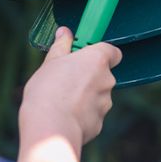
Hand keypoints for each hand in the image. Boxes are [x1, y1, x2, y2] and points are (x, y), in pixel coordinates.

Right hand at [19, 26, 121, 149]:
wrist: (50, 128)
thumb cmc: (48, 91)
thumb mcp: (50, 62)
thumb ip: (61, 46)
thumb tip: (65, 32)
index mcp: (97, 59)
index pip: (112, 51)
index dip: (100, 52)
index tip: (84, 54)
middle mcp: (107, 80)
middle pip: (102, 74)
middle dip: (88, 76)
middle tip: (66, 78)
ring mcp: (105, 103)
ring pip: (97, 95)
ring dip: (85, 96)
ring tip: (61, 100)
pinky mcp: (99, 123)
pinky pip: (91, 114)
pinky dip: (81, 115)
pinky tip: (64, 116)